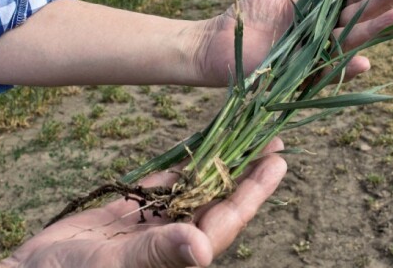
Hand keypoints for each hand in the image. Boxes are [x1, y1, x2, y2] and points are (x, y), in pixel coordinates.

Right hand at [0, 140, 286, 267]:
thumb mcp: (115, 264)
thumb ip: (159, 253)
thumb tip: (203, 247)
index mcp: (180, 255)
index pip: (227, 218)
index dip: (254, 190)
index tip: (277, 161)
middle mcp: (173, 240)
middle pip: (219, 200)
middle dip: (245, 172)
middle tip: (272, 140)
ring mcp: (152, 227)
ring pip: (194, 191)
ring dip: (218, 166)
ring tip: (243, 137)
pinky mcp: (130, 217)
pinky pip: (163, 187)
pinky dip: (180, 167)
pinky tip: (197, 148)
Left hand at [194, 0, 392, 85]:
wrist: (218, 43)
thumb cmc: (248, 14)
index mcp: (324, 11)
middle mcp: (327, 33)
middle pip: (363, 16)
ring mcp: (318, 55)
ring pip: (353, 42)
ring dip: (378, 30)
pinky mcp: (304, 77)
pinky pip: (329, 73)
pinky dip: (347, 68)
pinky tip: (365, 59)